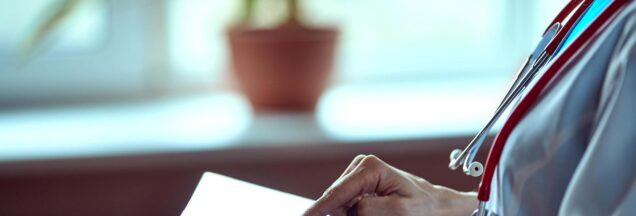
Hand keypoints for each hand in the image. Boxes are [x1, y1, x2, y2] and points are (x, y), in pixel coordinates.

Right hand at [303, 155, 477, 215]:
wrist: (436, 204)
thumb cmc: (423, 207)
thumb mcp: (400, 212)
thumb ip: (369, 210)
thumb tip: (348, 209)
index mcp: (370, 168)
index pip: (337, 193)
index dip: (318, 208)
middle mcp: (361, 165)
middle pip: (335, 199)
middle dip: (338, 214)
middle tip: (373, 214)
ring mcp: (358, 173)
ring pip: (339, 203)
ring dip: (346, 214)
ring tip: (379, 213)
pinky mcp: (358, 184)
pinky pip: (345, 203)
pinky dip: (350, 212)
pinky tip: (369, 213)